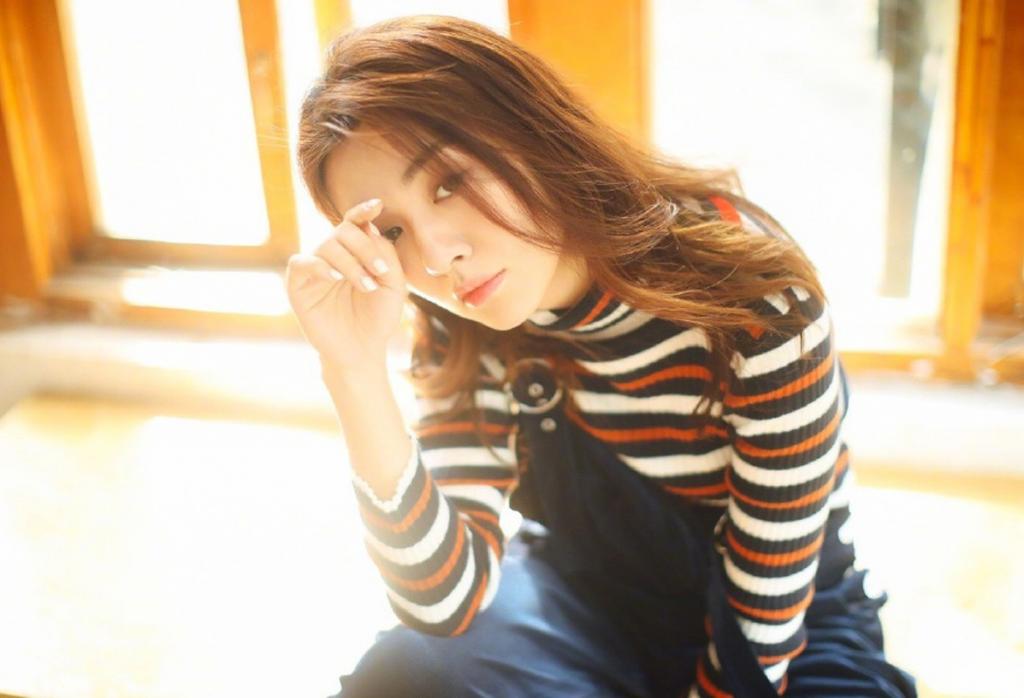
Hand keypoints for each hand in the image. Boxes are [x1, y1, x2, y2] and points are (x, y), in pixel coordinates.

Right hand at [285, 198, 405, 368]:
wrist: (362, 350)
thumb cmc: (378, 318)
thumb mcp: (394, 285)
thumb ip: (386, 254)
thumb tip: (368, 227)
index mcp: (355, 252)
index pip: (355, 222)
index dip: (363, 210)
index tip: (377, 205)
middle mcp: (333, 255)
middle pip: (343, 231)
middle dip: (365, 248)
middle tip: (379, 271)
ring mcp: (314, 268)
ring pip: (326, 245)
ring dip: (351, 263)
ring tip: (366, 286)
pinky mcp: (297, 285)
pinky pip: (301, 262)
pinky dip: (319, 265)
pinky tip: (335, 277)